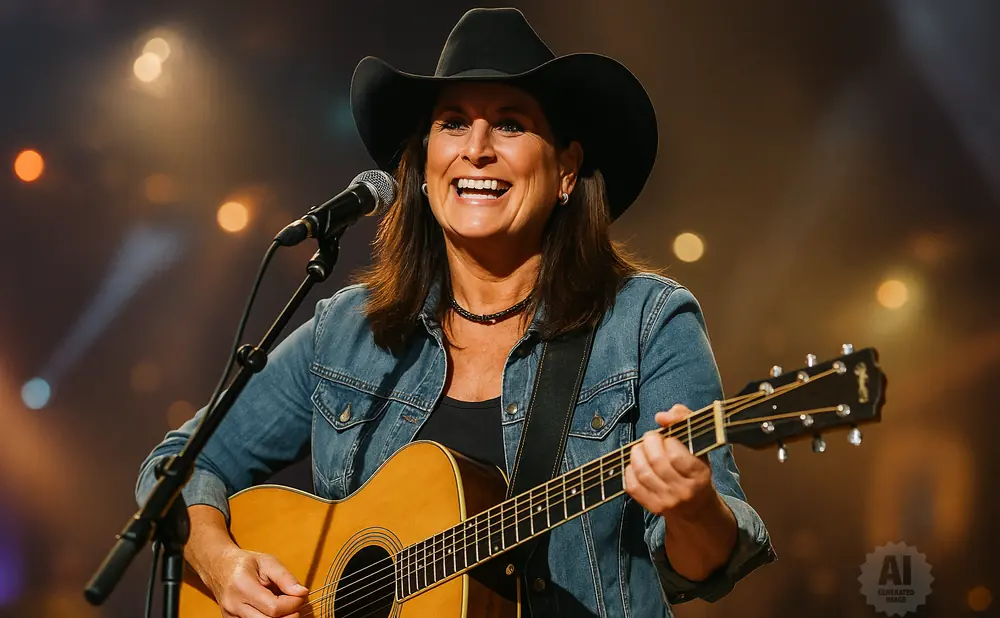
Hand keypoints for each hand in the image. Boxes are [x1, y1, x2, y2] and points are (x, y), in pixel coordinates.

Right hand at [205, 547, 308, 617]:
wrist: (219, 569)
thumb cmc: (246, 563)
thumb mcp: (268, 562)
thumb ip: (285, 578)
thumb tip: (302, 593)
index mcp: (243, 586)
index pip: (274, 608)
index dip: (293, 604)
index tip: (301, 595)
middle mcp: (234, 606)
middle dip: (288, 616)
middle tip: (294, 604)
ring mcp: (230, 617)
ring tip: (283, 607)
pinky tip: (272, 612)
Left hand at [624, 404, 717, 520]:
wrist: (696, 506)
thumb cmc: (695, 466)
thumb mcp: (697, 442)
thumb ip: (683, 419)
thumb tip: (661, 416)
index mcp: (699, 474)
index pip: (676, 455)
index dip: (667, 441)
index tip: (668, 437)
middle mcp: (684, 491)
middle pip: (657, 462)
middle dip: (649, 442)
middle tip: (650, 437)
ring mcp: (667, 501)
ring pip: (642, 473)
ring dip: (636, 454)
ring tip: (641, 448)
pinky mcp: (653, 507)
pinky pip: (632, 486)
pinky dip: (629, 470)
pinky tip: (636, 464)